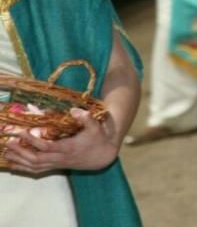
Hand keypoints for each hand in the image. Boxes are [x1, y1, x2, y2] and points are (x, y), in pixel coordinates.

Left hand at [2, 109, 119, 173]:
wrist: (103, 156)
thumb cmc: (98, 139)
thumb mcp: (96, 127)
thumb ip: (86, 118)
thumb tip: (74, 110)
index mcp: (69, 148)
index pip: (47, 146)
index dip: (33, 141)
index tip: (22, 132)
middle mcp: (61, 158)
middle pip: (37, 159)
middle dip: (21, 152)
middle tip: (8, 144)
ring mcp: (58, 163)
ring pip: (35, 166)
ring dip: (19, 161)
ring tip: (6, 154)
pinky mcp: (56, 166)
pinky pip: (37, 170)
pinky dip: (24, 168)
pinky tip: (14, 165)